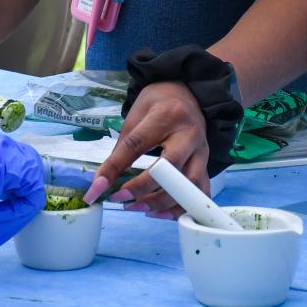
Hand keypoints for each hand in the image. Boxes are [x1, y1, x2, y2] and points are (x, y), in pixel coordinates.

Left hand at [85, 81, 207, 218]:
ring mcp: (202, 152)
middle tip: (122, 200)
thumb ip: (121, 149)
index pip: (137, 145)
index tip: (99, 188)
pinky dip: (180, 208)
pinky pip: (199, 194)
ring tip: (138, 208)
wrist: (189, 94)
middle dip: (144, 190)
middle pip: (170, 169)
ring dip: (162, 203)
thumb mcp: (135, 116)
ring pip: (188, 186)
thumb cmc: (158, 104)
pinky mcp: (207, 166)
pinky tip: (160, 213)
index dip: (116, 169)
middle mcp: (189, 135)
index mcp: (166, 116)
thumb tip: (101, 182)